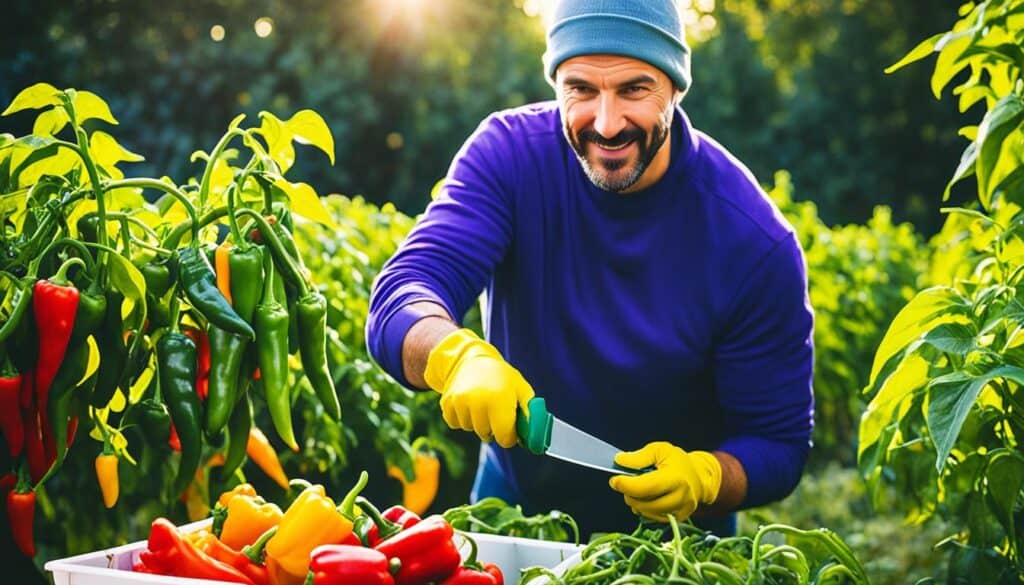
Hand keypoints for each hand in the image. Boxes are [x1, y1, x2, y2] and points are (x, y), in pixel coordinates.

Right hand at [423, 328, 534, 447]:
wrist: (470, 359)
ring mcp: (460, 402)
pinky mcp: (446, 403)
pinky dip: (461, 417)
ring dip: (476, 422)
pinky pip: (455, 424)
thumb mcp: (521, 389)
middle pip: (487, 435)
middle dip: (493, 428)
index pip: (505, 438)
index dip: (509, 435)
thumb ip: (530, 413)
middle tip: (495, 410)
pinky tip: (467, 403)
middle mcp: (478, 402)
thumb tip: (536, 440)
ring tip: (480, 403)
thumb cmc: (501, 377)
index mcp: (500, 399)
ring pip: (470, 429)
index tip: (510, 427)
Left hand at [609, 442, 721, 521]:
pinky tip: (646, 499)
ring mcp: (681, 510)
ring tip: (636, 491)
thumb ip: (640, 456)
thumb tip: (620, 461)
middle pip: (645, 504)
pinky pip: (655, 519)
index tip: (614, 481)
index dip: (626, 485)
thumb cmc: (677, 461)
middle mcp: (681, 497)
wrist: (699, 476)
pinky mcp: (679, 519)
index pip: (645, 487)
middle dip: (629, 495)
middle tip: (624, 485)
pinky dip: (645, 510)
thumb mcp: (660, 450)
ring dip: (636, 504)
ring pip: (648, 514)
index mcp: (676, 478)